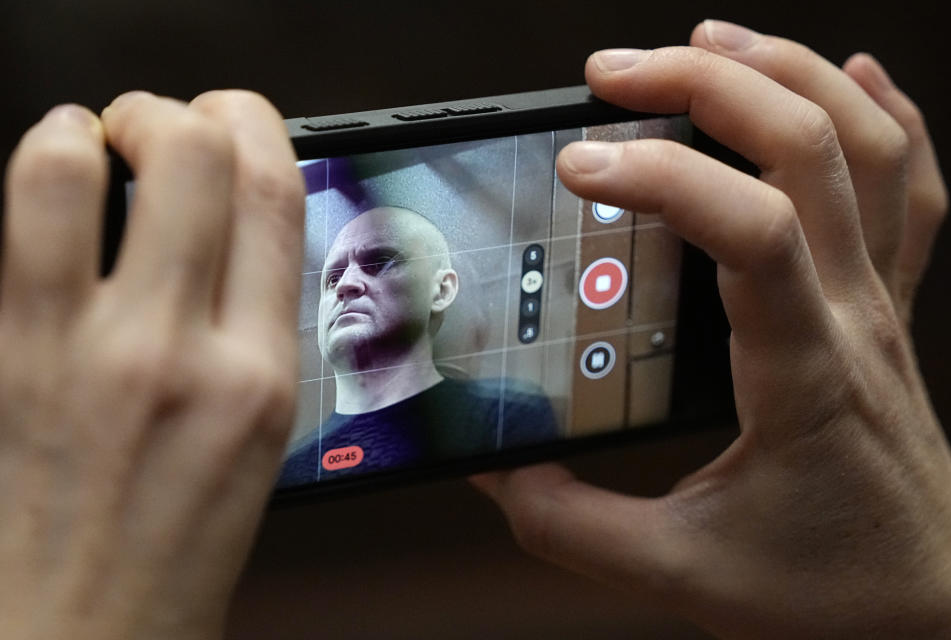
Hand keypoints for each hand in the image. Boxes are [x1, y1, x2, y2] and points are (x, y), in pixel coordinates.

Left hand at [0, 92, 303, 639]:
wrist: (87, 631)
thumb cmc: (180, 545)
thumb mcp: (262, 432)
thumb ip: (255, 320)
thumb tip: (233, 225)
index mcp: (261, 375)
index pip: (274, 194)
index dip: (255, 124)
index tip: (235, 122)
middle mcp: (178, 352)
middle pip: (193, 153)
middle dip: (175, 111)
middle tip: (160, 132)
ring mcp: (81, 351)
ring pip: (80, 165)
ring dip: (92, 129)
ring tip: (95, 147)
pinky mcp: (5, 356)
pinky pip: (17, 219)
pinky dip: (36, 168)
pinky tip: (52, 188)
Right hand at [474, 21, 950, 638]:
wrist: (935, 608)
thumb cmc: (831, 592)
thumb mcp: (681, 573)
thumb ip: (572, 526)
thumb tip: (498, 475)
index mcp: (801, 372)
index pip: (748, 233)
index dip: (662, 178)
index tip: (580, 166)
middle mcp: (849, 317)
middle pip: (808, 151)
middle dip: (707, 86)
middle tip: (616, 76)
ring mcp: (877, 304)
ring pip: (864, 146)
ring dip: (785, 74)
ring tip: (706, 45)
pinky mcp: (883, 308)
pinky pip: (912, 187)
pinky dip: (884, 114)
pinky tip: (847, 74)